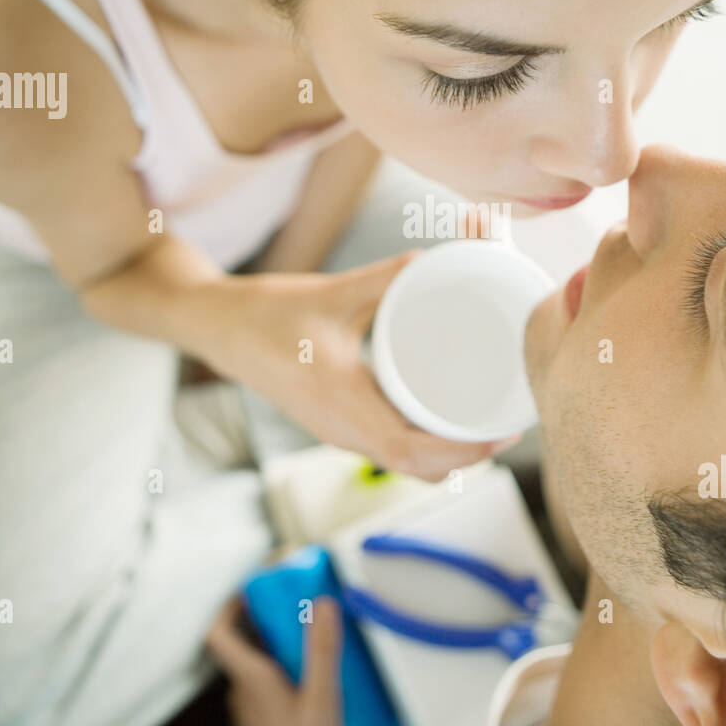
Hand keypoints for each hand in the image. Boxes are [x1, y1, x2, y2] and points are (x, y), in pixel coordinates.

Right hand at [200, 252, 519, 480]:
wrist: (217, 328)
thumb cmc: (266, 315)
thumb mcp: (333, 292)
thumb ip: (390, 276)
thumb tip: (446, 257)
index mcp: (340, 405)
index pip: (411, 452)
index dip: (462, 451)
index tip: (501, 432)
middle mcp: (340, 430)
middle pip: (418, 468)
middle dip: (468, 455)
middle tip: (508, 421)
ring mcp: (337, 432)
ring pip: (405, 463)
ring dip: (448, 453)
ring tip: (487, 421)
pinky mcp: (336, 424)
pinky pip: (390, 448)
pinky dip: (425, 443)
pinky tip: (445, 416)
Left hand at [207, 595, 344, 725]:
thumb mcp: (323, 704)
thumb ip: (321, 653)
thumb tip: (321, 604)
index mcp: (251, 682)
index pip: (218, 635)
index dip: (229, 606)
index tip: (254, 587)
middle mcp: (243, 695)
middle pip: (242, 645)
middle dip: (267, 618)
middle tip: (299, 602)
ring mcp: (250, 714)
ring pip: (257, 667)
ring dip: (279, 646)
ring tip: (315, 635)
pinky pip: (267, 687)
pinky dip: (285, 671)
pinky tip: (317, 678)